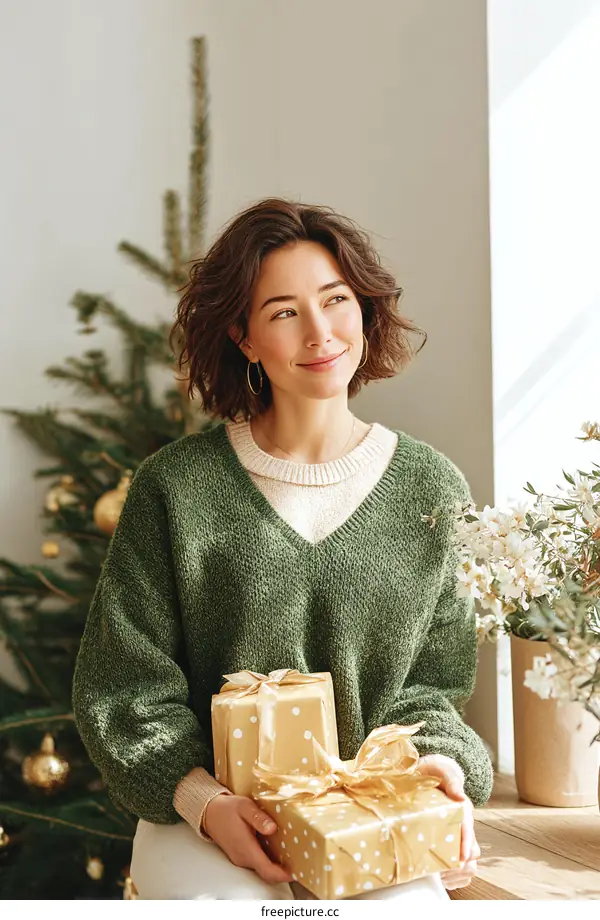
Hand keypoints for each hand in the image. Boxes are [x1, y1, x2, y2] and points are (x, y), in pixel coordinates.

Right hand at [203, 793, 293, 885]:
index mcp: (246, 848)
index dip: (283, 874)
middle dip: (284, 871)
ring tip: (293, 856)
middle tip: (301, 862)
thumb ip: (258, 818)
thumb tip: (272, 828)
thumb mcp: (244, 807)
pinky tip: (278, 851)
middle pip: (266, 872)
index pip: (267, 870)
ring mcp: (241, 859)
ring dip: (277, 866)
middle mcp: (243, 858)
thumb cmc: (228, 808)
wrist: (209, 812)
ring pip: (262, 869)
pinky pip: (257, 863)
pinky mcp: (240, 856)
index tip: (297, 872)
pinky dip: (269, 861)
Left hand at [417, 753, 479, 889]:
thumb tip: (460, 796)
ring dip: (459, 873)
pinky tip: (442, 879)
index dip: (466, 842)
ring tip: (441, 877)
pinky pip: (462, 868)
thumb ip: (450, 780)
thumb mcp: (440, 769)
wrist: (430, 774)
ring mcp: (458, 836)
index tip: (463, 856)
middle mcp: (463, 824)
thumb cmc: (434, 772)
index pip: (468, 826)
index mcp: (461, 807)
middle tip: (444, 870)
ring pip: (470, 862)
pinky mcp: (452, 844)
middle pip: (473, 850)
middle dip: (462, 863)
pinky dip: (456, 878)